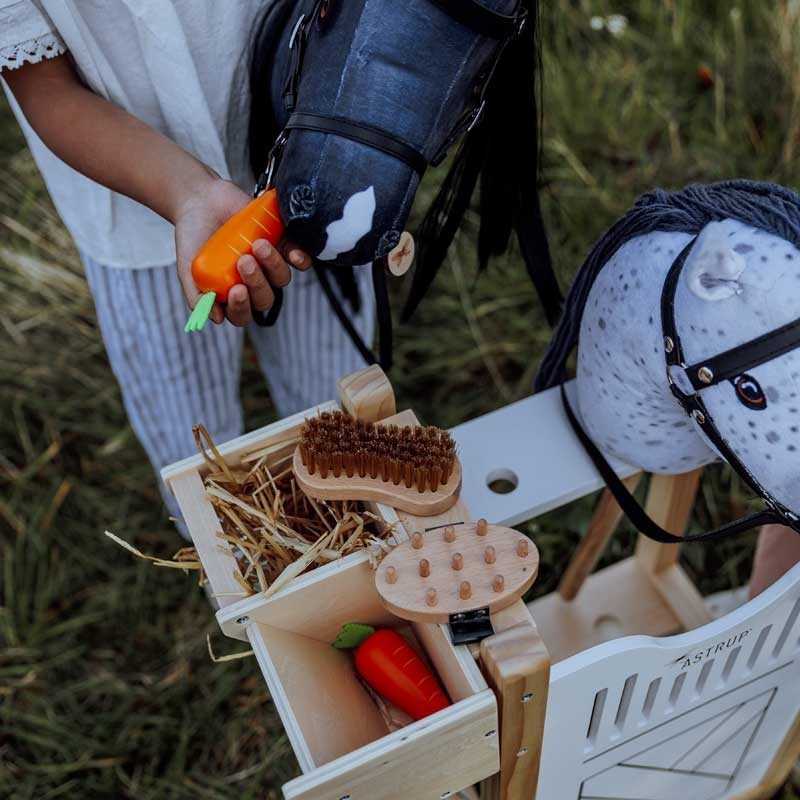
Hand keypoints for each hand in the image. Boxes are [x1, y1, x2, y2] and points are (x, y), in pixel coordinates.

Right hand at [174, 177, 310, 325]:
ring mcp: (268, 265)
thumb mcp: (188, 267)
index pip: (242, 314)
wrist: (201, 201)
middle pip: (265, 298)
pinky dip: (300, 258)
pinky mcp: (281, 245)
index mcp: (231, 295)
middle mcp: (253, 284)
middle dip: (257, 282)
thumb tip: (217, 318)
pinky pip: (299, 259)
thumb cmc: (194, 237)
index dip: (242, 307)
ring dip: (273, 266)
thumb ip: (197, 295)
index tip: (236, 290)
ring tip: (258, 245)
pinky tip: (293, 253)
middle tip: (244, 261)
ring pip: (281, 278)